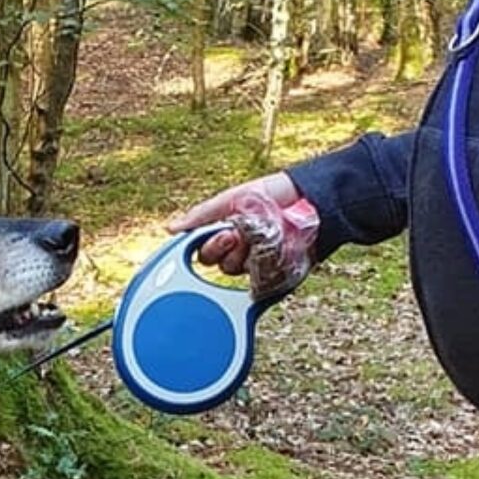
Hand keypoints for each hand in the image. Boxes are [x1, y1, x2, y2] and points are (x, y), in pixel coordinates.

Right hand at [168, 174, 317, 298]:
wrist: (307, 201)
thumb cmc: (269, 195)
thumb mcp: (229, 201)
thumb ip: (200, 216)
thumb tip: (171, 229)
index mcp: (224, 234)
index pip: (204, 252)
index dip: (209, 245)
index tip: (221, 232)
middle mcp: (239, 252)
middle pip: (218, 265)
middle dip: (225, 249)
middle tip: (239, 234)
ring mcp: (256, 264)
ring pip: (236, 272)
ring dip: (245, 254)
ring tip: (260, 237)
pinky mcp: (274, 275)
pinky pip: (258, 282)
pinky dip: (260, 270)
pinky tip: (267, 256)